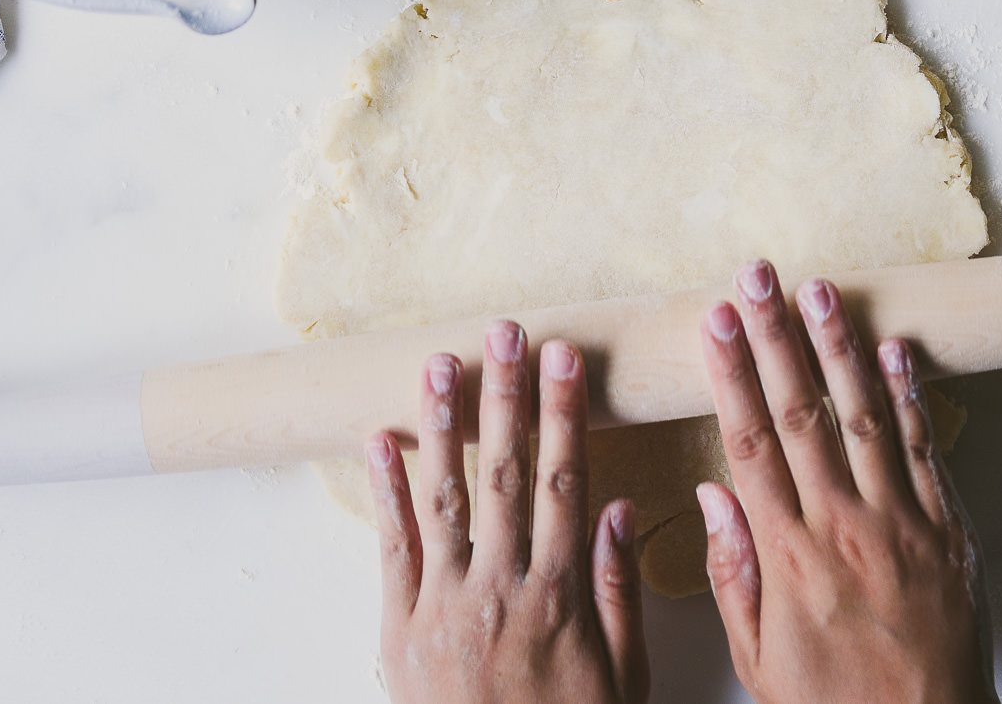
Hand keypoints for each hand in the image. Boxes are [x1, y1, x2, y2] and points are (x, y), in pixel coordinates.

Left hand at [368, 324, 649, 703]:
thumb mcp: (621, 679)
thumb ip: (616, 592)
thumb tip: (616, 508)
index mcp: (557, 595)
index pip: (564, 483)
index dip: (563, 414)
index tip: (564, 358)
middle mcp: (499, 588)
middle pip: (506, 474)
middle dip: (506, 397)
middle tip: (507, 332)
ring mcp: (444, 605)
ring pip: (445, 498)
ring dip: (443, 425)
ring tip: (440, 362)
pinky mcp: (399, 628)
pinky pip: (391, 548)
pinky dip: (384, 490)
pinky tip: (380, 439)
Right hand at [697, 260, 998, 703]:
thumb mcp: (759, 657)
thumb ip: (734, 572)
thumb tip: (713, 493)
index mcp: (790, 554)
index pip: (750, 441)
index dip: (731, 372)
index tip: (714, 320)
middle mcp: (845, 526)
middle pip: (801, 411)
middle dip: (776, 336)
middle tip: (758, 277)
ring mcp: (903, 524)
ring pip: (864, 416)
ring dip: (841, 346)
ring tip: (821, 290)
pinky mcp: (949, 532)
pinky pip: (927, 450)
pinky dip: (911, 397)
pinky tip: (895, 350)